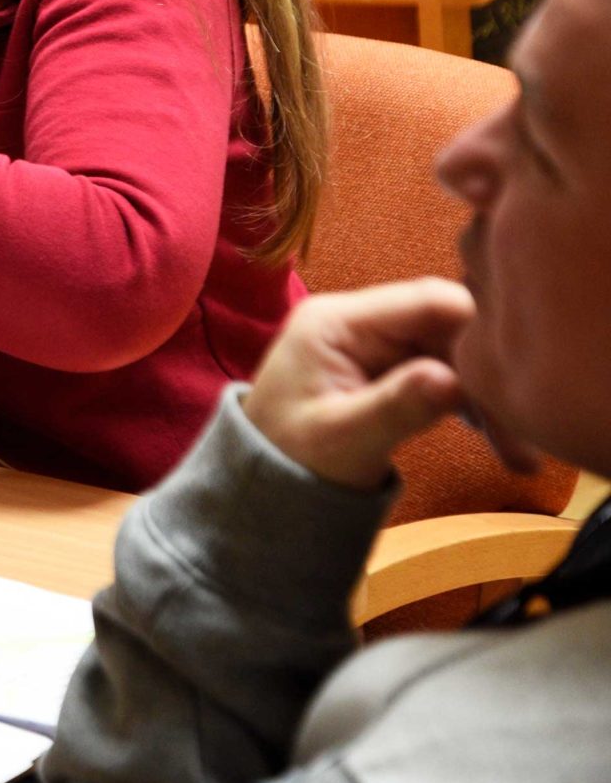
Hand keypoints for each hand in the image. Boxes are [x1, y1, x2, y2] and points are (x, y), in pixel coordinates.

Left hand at [240, 280, 534, 489]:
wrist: (260, 480)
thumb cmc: (287, 459)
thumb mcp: (341, 439)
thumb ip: (395, 408)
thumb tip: (450, 380)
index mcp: (336, 321)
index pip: (423, 302)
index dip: (477, 327)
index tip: (516, 369)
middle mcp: (357, 319)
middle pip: (444, 326)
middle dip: (485, 372)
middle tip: (523, 431)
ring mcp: (372, 341)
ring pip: (451, 351)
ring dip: (484, 394)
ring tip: (516, 452)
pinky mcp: (385, 365)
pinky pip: (441, 369)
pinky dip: (469, 401)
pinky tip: (493, 437)